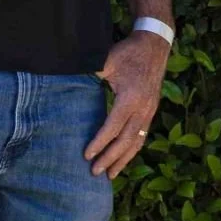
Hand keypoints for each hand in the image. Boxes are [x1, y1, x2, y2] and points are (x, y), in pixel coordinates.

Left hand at [84, 31, 169, 178]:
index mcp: (130, 98)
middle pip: (126, 141)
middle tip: (95, 172)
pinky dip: (133, 150)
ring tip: (111, 175)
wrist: (155, 45)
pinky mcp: (151, 111)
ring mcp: (149, 111)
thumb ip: (91, 73)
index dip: (99, 143)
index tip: (86, 155)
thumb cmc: (129, 52)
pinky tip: (125, 159)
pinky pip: (142, 135)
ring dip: (124, 160)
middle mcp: (142, 109)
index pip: (113, 127)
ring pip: (137, 142)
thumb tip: (65, 81)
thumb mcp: (107, 59)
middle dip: (110, 158)